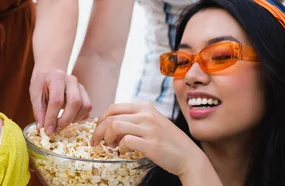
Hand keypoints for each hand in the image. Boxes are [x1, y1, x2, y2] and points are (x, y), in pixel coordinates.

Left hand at [30, 68, 91, 135]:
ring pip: (85, 106)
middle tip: (55, 130)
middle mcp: (71, 80)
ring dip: (73, 120)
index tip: (48, 130)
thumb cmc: (41, 83)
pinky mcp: (85, 94)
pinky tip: (69, 119)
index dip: (52, 118)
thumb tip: (42, 127)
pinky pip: (87, 108)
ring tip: (61, 124)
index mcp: (56, 77)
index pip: (57, 100)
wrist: (50, 71)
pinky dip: (80, 117)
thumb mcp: (35, 94)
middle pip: (75, 103)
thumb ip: (39, 110)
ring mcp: (80, 86)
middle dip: (65, 121)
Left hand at [90, 103, 207, 177]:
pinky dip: (120, 147)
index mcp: (145, 107)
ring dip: (107, 138)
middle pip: (110, 117)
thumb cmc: (167, 141)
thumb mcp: (152, 123)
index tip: (98, 129)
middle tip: (97, 141)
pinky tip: (126, 151)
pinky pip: (125, 142)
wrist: (188, 156)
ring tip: (112, 146)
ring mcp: (149, 129)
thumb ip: (134, 120)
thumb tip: (109, 125)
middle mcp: (147, 115)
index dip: (101, 119)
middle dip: (98, 131)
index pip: (114, 107)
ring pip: (114, 127)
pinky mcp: (151, 144)